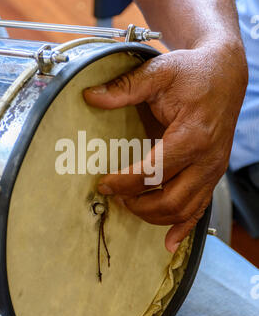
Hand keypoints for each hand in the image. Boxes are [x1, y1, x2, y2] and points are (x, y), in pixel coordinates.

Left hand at [83, 42, 247, 252]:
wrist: (226, 74)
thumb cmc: (193, 73)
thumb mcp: (159, 72)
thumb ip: (125, 88)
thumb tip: (90, 96)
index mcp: (192, 136)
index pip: (154, 173)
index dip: (124, 182)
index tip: (103, 183)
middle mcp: (207, 160)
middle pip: (170, 200)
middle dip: (138, 204)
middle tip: (115, 195)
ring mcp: (213, 170)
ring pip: (185, 210)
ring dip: (154, 215)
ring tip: (131, 205)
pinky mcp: (214, 174)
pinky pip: (201, 209)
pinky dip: (184, 228)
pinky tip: (169, 243)